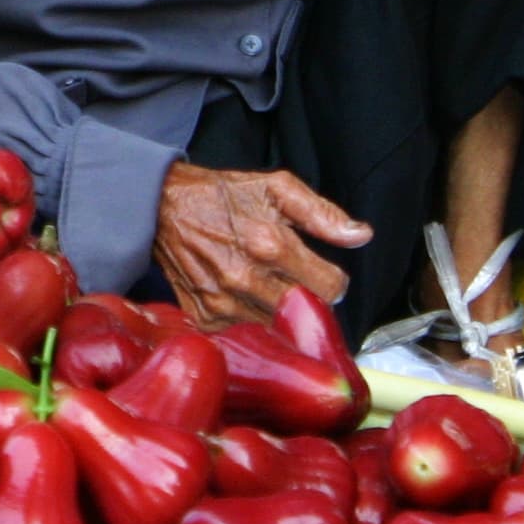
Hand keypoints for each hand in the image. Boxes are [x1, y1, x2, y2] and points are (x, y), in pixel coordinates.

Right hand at [152, 164, 371, 326]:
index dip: (335, 282)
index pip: (331, 288)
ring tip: (271, 292)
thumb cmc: (222, 195)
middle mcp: (246, 278)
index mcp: (270, 244)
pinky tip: (247, 302)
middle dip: (309, 301)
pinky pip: (246, 335)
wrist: (161, 206)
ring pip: (278, 331)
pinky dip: (252, 323)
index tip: (324, 274)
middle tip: (298, 284)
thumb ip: (322, 213)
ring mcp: (223, 302)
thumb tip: (361, 236)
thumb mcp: (276, 188)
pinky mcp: (205, 317)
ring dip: (281, 317)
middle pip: (305, 315)